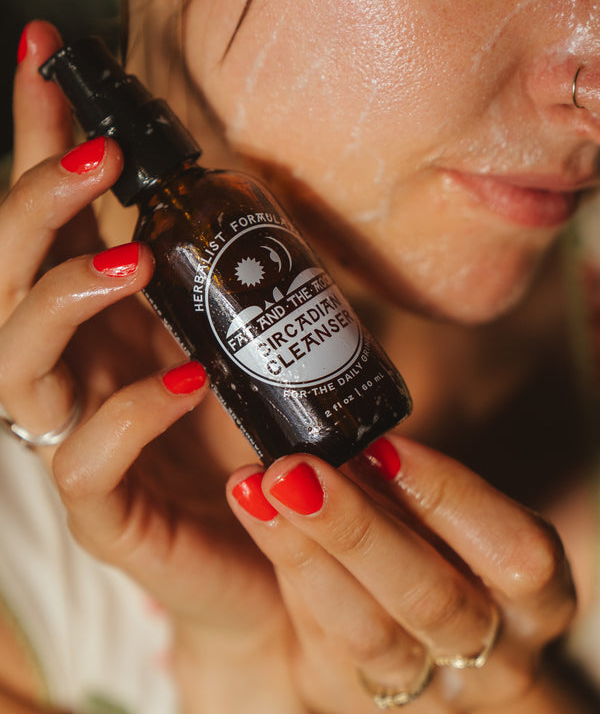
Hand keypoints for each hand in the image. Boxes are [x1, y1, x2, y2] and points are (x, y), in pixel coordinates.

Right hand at [0, 22, 283, 644]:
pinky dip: (128, 416)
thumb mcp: (244, 325)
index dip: (35, 134)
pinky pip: (84, 463)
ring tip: (133, 261)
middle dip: (34, 204)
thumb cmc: (255, 429)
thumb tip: (243, 173)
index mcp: (97, 315)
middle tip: (93, 154)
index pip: (47, 214)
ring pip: (16, 364)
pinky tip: (183, 382)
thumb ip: (226, 263)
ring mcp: (75, 437)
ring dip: (63, 297)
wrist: (279, 550)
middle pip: (7, 276)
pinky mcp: (104, 513)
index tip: (46, 50)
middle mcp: (72, 366)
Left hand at [227, 435, 576, 712]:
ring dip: (307, 555)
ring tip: (255, 488)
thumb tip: (361, 386)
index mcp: (536, 597)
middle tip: (294, 467)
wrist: (423, 629)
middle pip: (434, 600)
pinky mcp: (355, 695)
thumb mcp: (458, 509)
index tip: (380, 445)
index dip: (448, 496)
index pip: (516, 554)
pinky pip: (322, 651)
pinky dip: (290, 580)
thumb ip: (417, 469)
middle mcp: (492, 650)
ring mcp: (427, 686)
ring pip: (369, 635)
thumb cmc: (447, 543)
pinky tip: (259, 519)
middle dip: (359, 528)